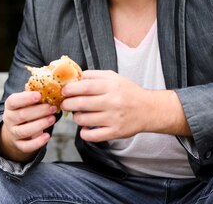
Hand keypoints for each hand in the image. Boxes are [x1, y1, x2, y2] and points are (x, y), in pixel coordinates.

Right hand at [0, 90, 56, 162]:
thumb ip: (34, 93)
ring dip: (40, 124)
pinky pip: (27, 146)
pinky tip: (47, 136)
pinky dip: (37, 142)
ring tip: (53, 119)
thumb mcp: (27, 100)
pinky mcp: (19, 145)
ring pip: (24, 131)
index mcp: (10, 105)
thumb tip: (43, 82)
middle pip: (22, 115)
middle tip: (53, 107)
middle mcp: (9, 119)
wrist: (17, 129)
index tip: (39, 95)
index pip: (14, 101)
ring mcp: (13, 133)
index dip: (26, 98)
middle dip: (39, 111)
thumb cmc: (26, 110)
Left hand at [61, 70, 189, 141]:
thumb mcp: (113, 77)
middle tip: (65, 103)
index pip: (84, 86)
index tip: (63, 91)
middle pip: (81, 103)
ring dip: (75, 117)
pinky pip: (92, 136)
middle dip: (67, 104)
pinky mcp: (115, 132)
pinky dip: (84, 133)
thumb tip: (74, 77)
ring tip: (77, 114)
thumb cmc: (128, 92)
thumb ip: (94, 75)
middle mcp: (112, 102)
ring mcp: (113, 119)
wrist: (149, 110)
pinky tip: (84, 128)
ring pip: (84, 120)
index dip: (70, 89)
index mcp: (111, 86)